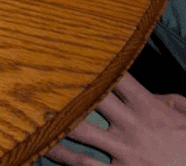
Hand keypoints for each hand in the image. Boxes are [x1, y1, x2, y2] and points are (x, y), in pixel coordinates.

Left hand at [47, 73, 185, 165]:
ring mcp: (124, 152)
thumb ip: (169, 101)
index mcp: (149, 108)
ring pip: (82, 132)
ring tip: (36, 111)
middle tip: (44, 75)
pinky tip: (44, 147)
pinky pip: (85, 164)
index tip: (74, 52)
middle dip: (70, 87)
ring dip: (58, 121)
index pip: (118, 79)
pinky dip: (63, 156)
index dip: (97, 64)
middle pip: (94, 99)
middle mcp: (132, 127)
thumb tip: (150, 90)